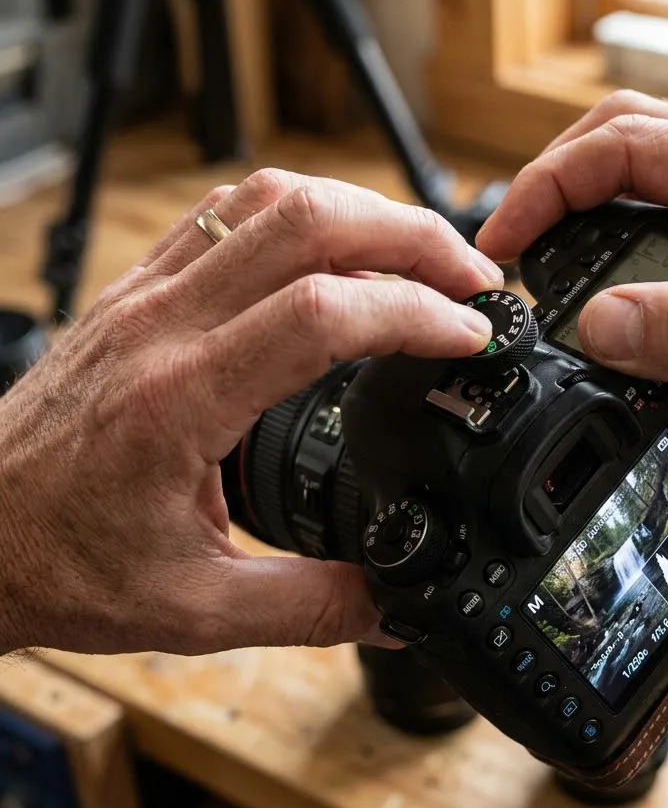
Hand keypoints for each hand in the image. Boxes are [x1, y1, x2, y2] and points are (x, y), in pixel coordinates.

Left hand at [0, 170, 502, 654]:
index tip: (470, 335)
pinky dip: (302, 213)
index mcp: (181, 399)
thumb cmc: (56, 563)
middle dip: (414, 237)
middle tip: (473, 278)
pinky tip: (336, 247)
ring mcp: (146, 295)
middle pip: (308, 220)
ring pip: (269, 197)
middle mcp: (163, 325)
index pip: (322, 312)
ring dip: (363, 211)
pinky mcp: (138, 290)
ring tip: (421, 254)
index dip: (416, 311)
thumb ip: (311, 607)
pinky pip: (227, 213)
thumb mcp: (195, 610)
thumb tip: (396, 607)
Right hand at [478, 92, 667, 537]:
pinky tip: (598, 291)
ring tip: (538, 261)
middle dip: (556, 182)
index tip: (506, 243)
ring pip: (645, 179)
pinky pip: (666, 228)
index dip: (551, 188)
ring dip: (582, 209)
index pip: (631, 147)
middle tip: (510, 245)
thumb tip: (599, 321)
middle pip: (628, 141)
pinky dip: (616, 248)